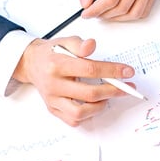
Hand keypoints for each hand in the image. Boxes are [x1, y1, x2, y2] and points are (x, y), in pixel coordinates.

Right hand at [13, 36, 136, 125]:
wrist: (32, 63)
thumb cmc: (52, 53)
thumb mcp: (66, 41)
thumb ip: (80, 44)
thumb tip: (92, 45)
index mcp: (57, 65)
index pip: (90, 70)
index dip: (112, 71)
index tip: (127, 72)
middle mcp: (54, 85)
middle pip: (89, 94)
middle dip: (113, 91)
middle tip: (126, 87)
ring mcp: (52, 99)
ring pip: (80, 112)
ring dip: (100, 106)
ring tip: (109, 96)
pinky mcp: (53, 109)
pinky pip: (72, 119)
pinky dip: (87, 115)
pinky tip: (94, 104)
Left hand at [78, 0, 155, 19]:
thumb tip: (85, 1)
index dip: (96, 10)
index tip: (87, 13)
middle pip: (121, 8)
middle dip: (104, 14)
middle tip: (93, 13)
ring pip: (133, 13)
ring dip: (116, 18)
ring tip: (105, 13)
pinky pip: (144, 11)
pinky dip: (130, 15)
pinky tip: (119, 11)